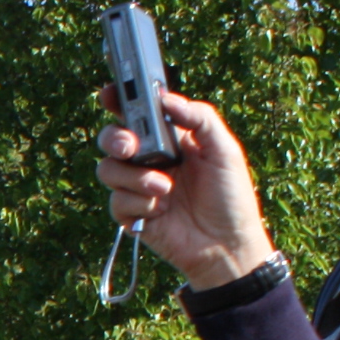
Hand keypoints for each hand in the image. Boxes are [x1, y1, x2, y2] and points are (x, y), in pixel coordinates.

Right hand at [94, 90, 280, 292]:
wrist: (227, 245)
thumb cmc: (231, 197)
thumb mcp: (225, 150)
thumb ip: (199, 118)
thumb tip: (165, 98)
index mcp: (170, 140)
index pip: (138, 114)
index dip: (120, 100)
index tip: (111, 94)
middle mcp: (149, 160)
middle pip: (112, 139)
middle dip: (114, 139)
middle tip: (130, 148)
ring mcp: (137, 187)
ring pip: (108, 170)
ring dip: (134, 178)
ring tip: (164, 189)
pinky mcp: (131, 214)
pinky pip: (116, 202)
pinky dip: (138, 205)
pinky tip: (161, 211)